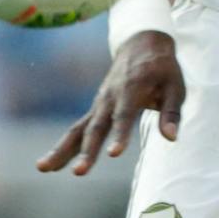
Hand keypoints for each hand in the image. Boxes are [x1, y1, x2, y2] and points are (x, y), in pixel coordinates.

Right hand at [36, 33, 185, 177]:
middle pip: (95, 128)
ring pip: (77, 130)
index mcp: (131, 90)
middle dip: (87, 152)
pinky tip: (50, 165)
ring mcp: (99, 104)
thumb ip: (171, 113)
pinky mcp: (94, 109)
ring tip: (42, 169)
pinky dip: (64, 146)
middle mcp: (109, 98)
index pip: (123, 117)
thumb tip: (172, 138)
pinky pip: (76, 129)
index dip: (119, 135)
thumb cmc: (163, 69)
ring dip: (61, 150)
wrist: (141, 44)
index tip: (114, 154)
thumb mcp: (176, 87)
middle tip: (79, 173)